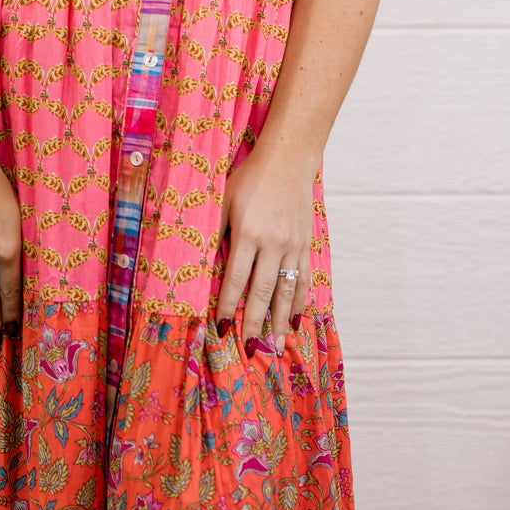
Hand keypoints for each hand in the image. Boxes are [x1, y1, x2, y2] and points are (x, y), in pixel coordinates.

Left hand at [214, 136, 316, 356]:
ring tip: (275, 345)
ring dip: (280, 321)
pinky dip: (300, 302)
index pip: (236, 278)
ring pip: (286, 291)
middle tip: (251, 349)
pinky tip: (295, 320)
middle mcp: (273, 243)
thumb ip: (216, 232)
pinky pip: (303, 279)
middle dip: (255, 322)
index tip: (221, 327)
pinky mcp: (305, 244)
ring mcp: (293, 246)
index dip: (227, 305)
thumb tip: (204, 265)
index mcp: (248, 232)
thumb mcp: (224, 199)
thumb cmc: (250, 178)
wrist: (289, 160)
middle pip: (262, 292)